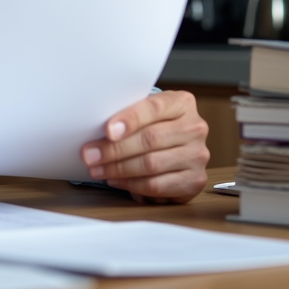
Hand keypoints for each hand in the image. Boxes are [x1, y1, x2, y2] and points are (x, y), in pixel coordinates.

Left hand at [80, 91, 208, 203]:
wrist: (179, 144)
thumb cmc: (155, 125)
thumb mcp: (146, 111)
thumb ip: (129, 116)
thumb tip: (97, 131)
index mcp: (182, 103)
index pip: (154, 108)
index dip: (130, 119)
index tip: (108, 131)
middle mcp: (195, 128)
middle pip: (150, 139)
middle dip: (115, 149)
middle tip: (90, 155)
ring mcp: (198, 155)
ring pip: (151, 164)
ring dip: (118, 169)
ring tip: (98, 169)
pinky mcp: (194, 180)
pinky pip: (157, 185)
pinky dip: (132, 185)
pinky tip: (116, 180)